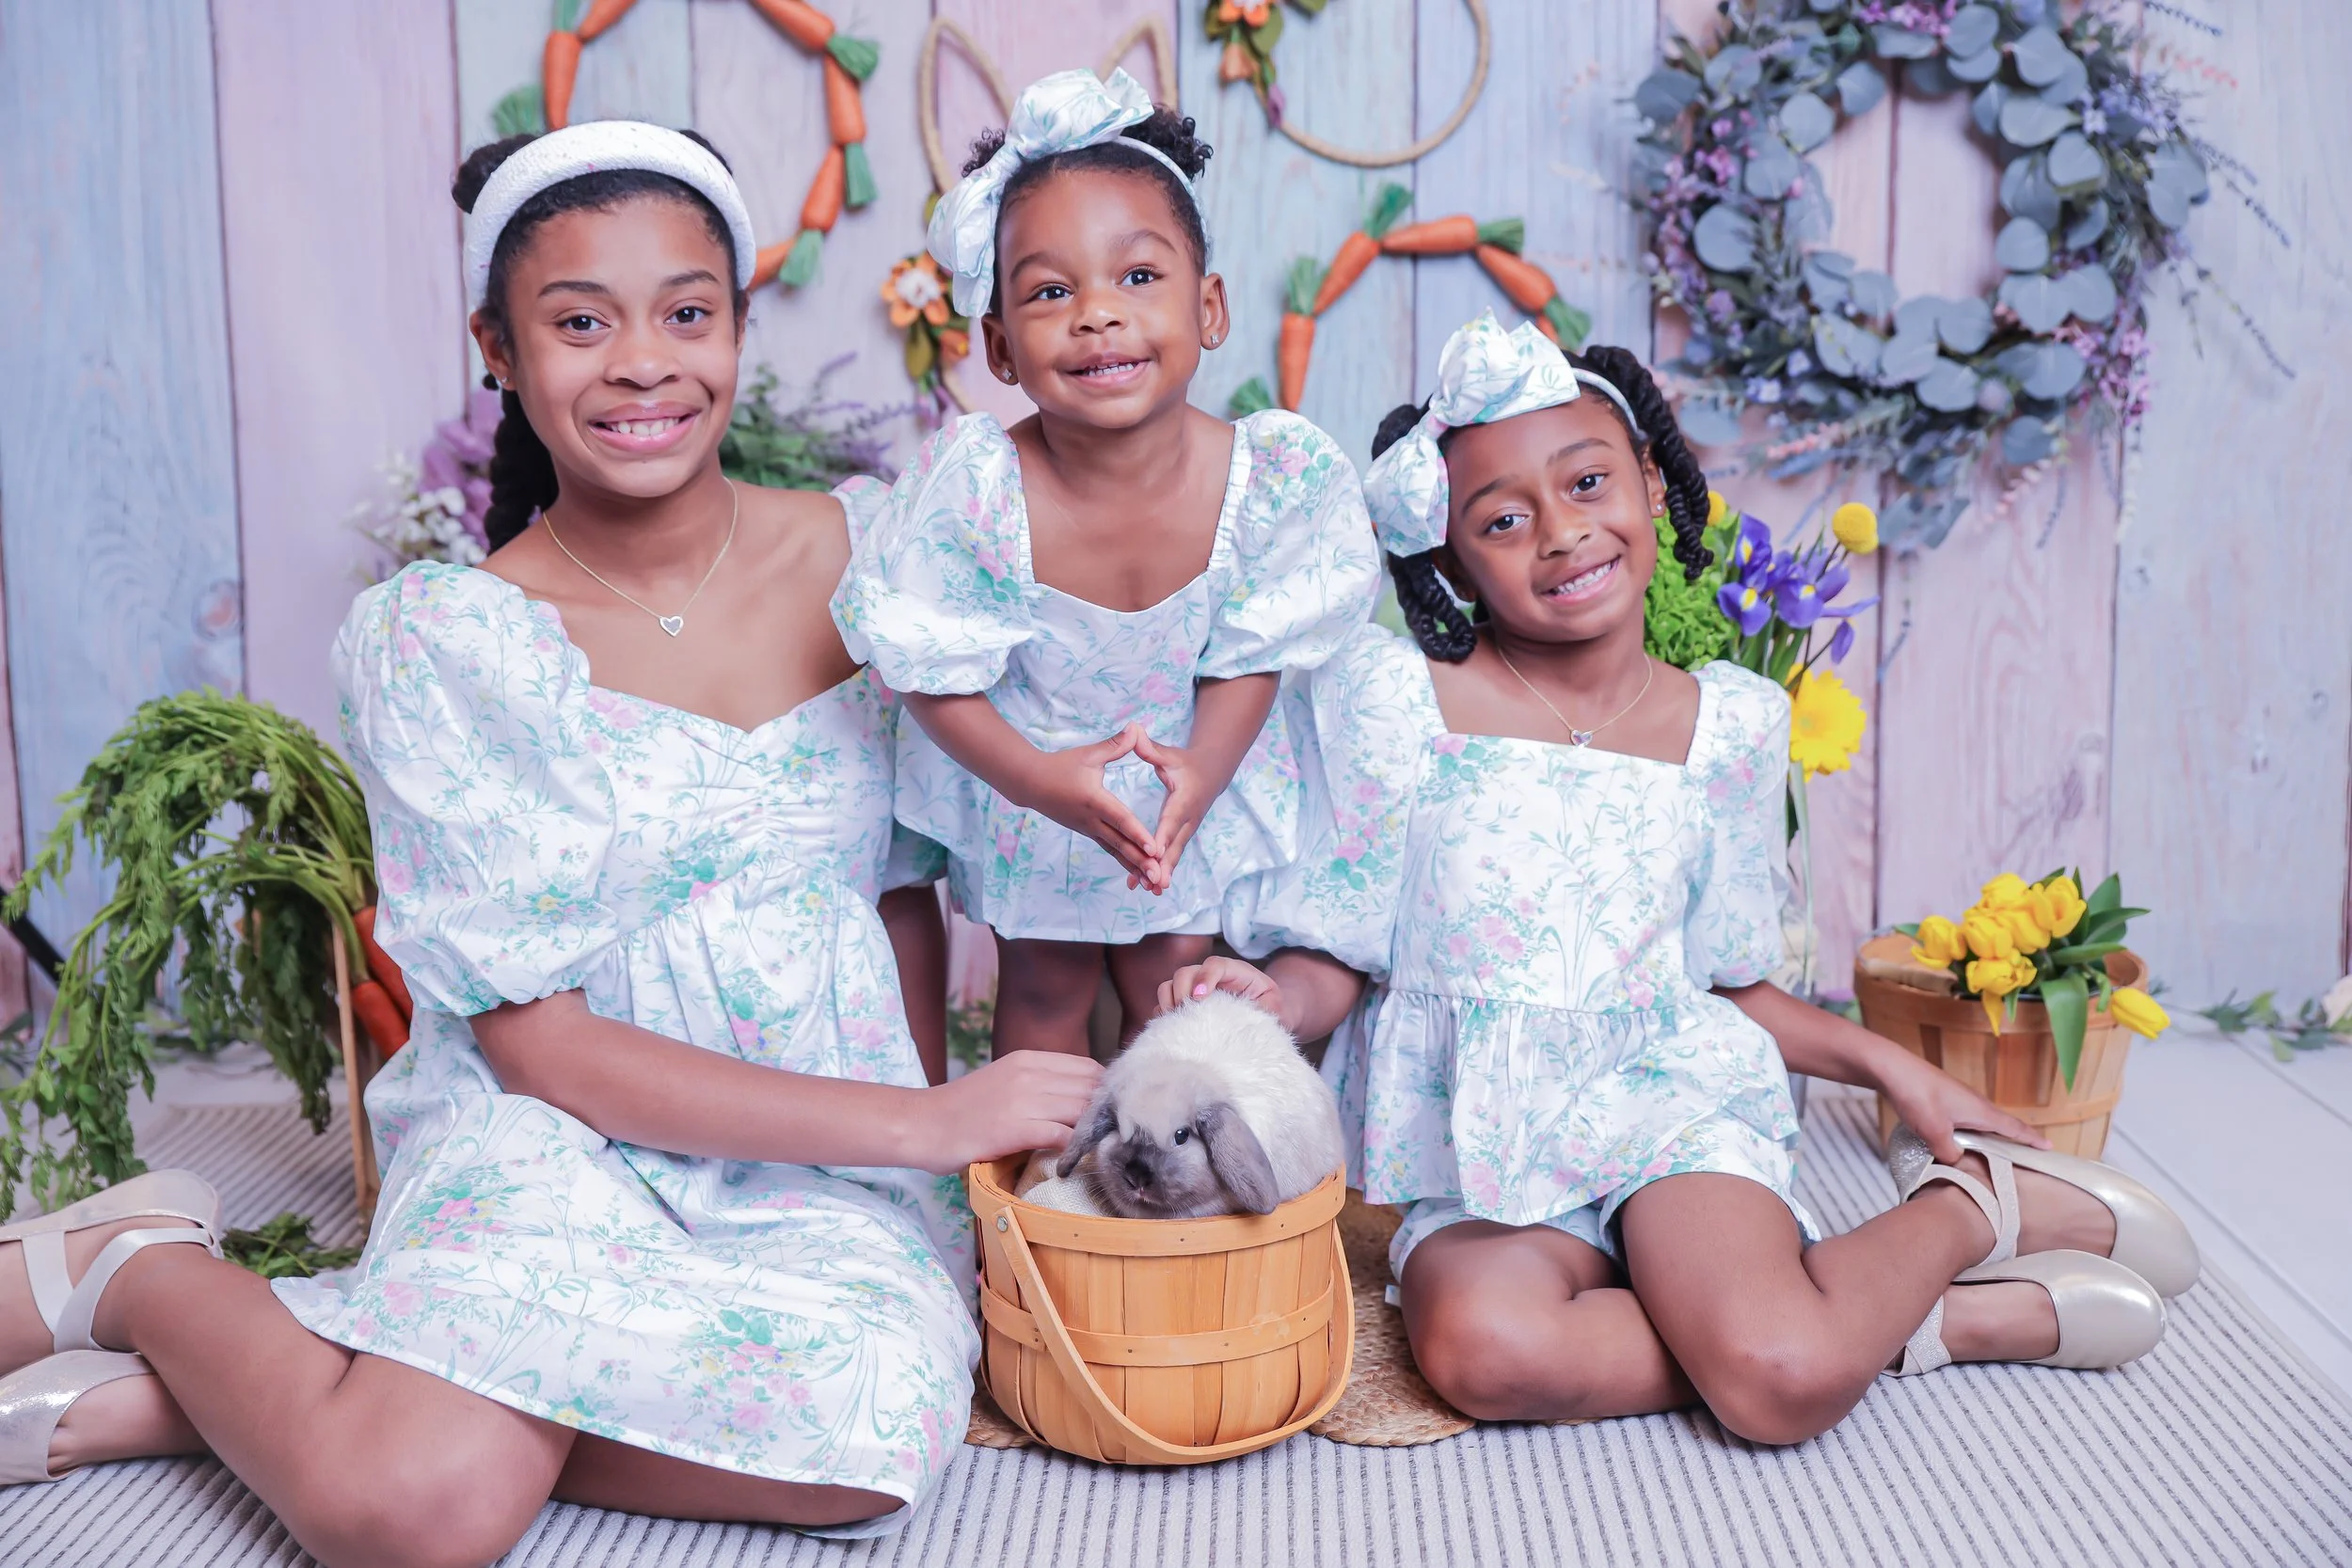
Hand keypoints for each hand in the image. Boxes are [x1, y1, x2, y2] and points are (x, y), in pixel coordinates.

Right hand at [910, 1051, 1103, 1172]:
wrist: (920, 1125)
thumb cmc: (962, 1110)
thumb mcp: (1005, 1083)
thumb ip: (1039, 1085)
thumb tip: (1082, 1101)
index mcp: (1028, 1059)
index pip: (1089, 1069)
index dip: (1105, 1093)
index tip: (1109, 1115)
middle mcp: (1029, 1073)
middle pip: (1090, 1089)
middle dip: (1105, 1114)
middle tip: (1110, 1137)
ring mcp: (1022, 1100)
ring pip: (1082, 1111)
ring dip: (1093, 1133)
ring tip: (1096, 1151)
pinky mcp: (1014, 1128)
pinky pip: (1062, 1135)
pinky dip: (1073, 1149)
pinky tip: (1071, 1160)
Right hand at [1018, 725, 1163, 887]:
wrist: (1030, 783)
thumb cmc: (1061, 765)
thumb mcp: (1089, 754)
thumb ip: (1116, 745)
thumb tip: (1137, 728)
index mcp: (1095, 800)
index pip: (1121, 819)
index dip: (1138, 833)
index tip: (1154, 848)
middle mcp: (1092, 820)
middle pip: (1120, 843)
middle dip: (1140, 861)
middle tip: (1158, 877)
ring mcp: (1088, 829)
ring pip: (1115, 851)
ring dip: (1133, 867)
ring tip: (1151, 884)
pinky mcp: (1087, 833)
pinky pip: (1109, 850)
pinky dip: (1123, 862)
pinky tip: (1137, 874)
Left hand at [1131, 731, 1217, 895]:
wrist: (1211, 773)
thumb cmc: (1186, 763)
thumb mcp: (1169, 755)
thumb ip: (1150, 749)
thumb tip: (1135, 732)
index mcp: (1183, 800)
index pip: (1171, 820)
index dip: (1164, 836)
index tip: (1155, 851)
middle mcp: (1187, 819)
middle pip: (1175, 845)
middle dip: (1165, 865)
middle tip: (1155, 883)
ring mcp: (1187, 830)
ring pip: (1174, 855)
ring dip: (1163, 873)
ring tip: (1149, 891)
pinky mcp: (1182, 836)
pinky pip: (1171, 856)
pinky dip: (1161, 871)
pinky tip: (1148, 887)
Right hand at [1156, 955, 1282, 1019]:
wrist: (1264, 1013)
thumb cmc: (1269, 1008)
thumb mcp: (1274, 1008)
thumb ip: (1264, 1010)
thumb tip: (1245, 1020)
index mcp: (1235, 972)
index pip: (1215, 965)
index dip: (1204, 978)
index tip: (1199, 998)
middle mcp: (1211, 976)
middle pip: (1185, 973)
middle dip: (1181, 992)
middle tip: (1186, 1015)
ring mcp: (1195, 987)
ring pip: (1170, 985)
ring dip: (1169, 1002)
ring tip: (1177, 1022)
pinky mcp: (1185, 1002)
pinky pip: (1164, 1003)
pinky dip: (1163, 1014)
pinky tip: (1172, 1027)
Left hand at [1870, 1044, 2046, 1162]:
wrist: (1892, 1069)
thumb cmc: (1917, 1096)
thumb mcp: (1934, 1131)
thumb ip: (1949, 1153)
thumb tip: (1956, 1161)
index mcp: (1981, 1111)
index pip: (2014, 1128)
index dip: (2031, 1139)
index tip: (2049, 1148)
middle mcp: (1975, 1104)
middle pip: (2002, 1125)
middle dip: (2016, 1140)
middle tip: (2028, 1156)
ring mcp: (1959, 1100)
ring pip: (1983, 1123)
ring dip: (1992, 1137)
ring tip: (1997, 1154)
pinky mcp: (1944, 1100)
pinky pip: (1966, 1119)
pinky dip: (1972, 1132)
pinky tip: (1962, 1141)